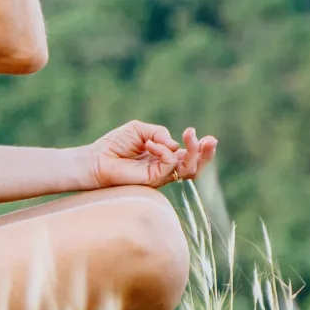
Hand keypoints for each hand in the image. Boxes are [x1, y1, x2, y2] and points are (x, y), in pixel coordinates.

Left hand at [79, 121, 217, 190]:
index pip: (188, 155)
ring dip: (194, 152)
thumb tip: (174, 144)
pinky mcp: (153, 179)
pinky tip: (150, 144)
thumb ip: (159, 133)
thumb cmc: (116, 144)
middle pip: (194, 166)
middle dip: (206, 153)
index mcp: (164, 155)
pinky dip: (163, 151)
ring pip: (188, 170)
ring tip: (191, 136)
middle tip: (211, 140)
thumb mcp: (140, 130)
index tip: (207, 137)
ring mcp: (160, 175)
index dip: (200, 148)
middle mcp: (165, 167)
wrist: (97, 158)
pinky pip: (168, 165)